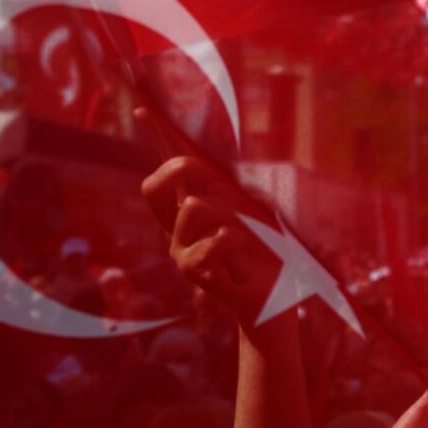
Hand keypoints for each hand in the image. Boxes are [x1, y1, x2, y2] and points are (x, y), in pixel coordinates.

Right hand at [142, 156, 274, 321]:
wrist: (276, 298)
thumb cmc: (265, 251)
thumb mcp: (250, 212)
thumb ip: (233, 189)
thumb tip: (222, 163)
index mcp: (186, 217)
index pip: (157, 185)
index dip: (165, 158)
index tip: (165, 129)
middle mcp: (177, 234)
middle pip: (152, 190)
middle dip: (184, 171)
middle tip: (222, 188)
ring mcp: (183, 254)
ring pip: (193, 205)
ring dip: (225, 209)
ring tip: (243, 231)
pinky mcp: (197, 272)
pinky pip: (215, 239)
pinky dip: (236, 237)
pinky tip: (243, 249)